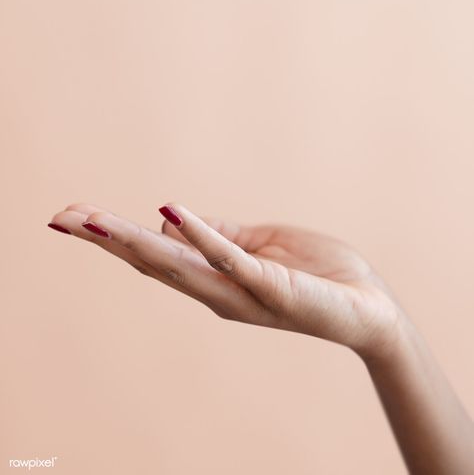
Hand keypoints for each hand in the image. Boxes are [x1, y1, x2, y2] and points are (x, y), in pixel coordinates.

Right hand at [48, 202, 400, 358]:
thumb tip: (169, 214)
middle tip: (61, 217)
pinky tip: (170, 211)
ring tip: (93, 220)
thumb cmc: (314, 273)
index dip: (112, 236)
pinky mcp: (271, 285)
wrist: (367, 307)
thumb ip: (217, 234)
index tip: (72, 215)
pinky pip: (230, 258)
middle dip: (105, 240)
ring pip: (177, 264)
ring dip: (134, 239)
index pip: (152, 255)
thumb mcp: (257, 246)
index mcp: (212, 278)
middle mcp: (216, 291)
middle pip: (150, 262)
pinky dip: (200, 234)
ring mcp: (241, 291)